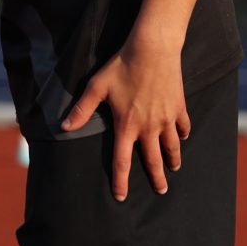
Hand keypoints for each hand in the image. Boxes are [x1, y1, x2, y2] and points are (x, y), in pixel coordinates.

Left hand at [61, 28, 189, 202]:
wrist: (153, 48)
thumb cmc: (122, 66)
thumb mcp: (97, 87)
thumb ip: (81, 110)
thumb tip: (63, 127)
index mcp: (126, 126)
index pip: (122, 161)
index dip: (121, 181)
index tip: (121, 197)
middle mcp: (148, 127)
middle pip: (153, 160)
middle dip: (156, 177)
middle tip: (161, 191)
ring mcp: (166, 118)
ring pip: (172, 146)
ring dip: (172, 160)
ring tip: (174, 169)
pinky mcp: (178, 106)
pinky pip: (183, 126)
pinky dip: (183, 134)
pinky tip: (182, 137)